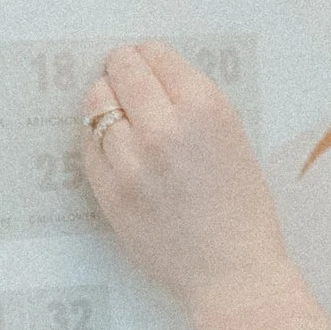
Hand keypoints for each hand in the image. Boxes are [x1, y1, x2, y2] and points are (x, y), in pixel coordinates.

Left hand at [82, 40, 330, 329]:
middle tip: (123, 82)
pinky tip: (115, 149)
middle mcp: (166, 128)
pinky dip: (98, 141)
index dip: (146, 59)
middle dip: (120, 73)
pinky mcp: (110, 191)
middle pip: (121, 72)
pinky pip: (89, 146)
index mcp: (206, 109)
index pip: (155, 56)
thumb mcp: (232, 140)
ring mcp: (132, 161)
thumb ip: (193, 106)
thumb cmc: (241, 210)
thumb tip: (148, 78)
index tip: (144, 65)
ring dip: (105, 104)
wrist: (233, 273)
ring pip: (97, 105)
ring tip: (117, 116)